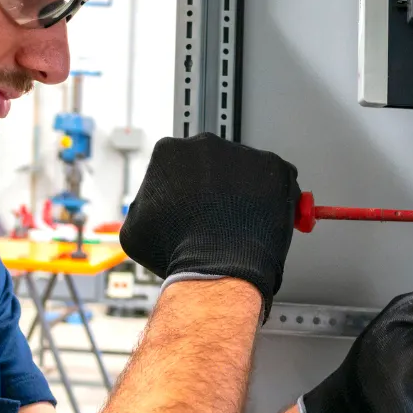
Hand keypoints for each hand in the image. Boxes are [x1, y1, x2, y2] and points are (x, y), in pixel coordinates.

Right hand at [120, 133, 300, 317]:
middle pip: (213, 162)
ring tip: (241, 224)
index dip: (186, 189)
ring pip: (245, 170)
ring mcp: (243, 153)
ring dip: (245, 191)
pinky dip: (274, 197)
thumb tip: (151, 206)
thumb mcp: (135, 229)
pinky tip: (261, 220)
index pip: (178, 165)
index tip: (193, 205)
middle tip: (219, 216)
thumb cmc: (179, 251)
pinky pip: (277, 179)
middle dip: (217, 185)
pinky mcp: (274, 166)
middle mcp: (206, 144)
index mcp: (169, 151)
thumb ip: (144, 206)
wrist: (218, 268)